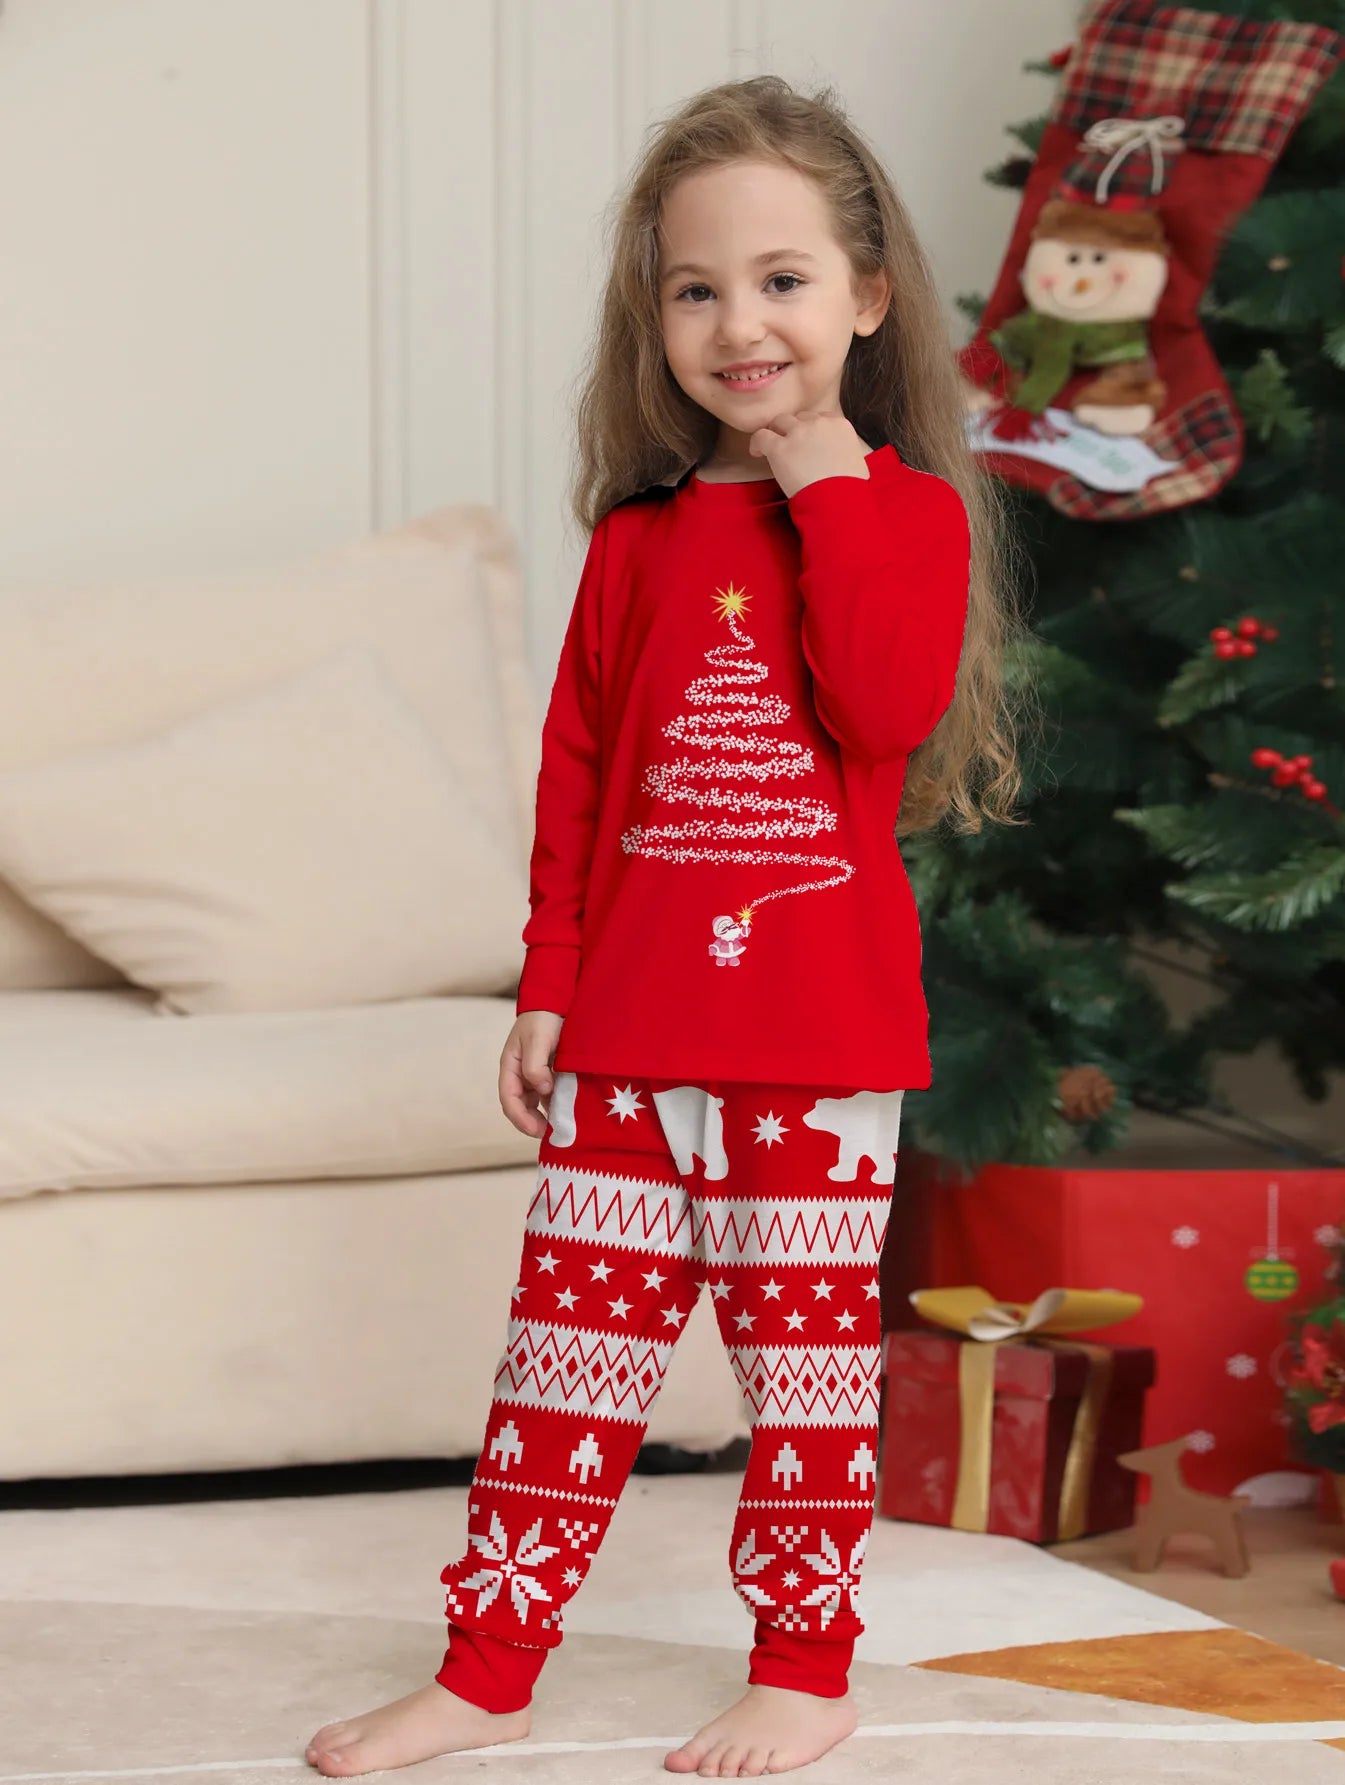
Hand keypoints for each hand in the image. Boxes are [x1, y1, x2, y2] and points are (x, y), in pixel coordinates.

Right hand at [500, 1009, 563, 1138]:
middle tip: (555, 1133)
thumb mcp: (537, 1040)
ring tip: (566, 1124)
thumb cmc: (542, 1019)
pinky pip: (552, 1093)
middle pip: (522, 1106)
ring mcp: (535, 1075)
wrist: (556, 1001)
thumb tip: (543, 1090)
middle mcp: (520, 1075)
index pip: (509, 1100)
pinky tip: (573, 1109)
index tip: (537, 1130)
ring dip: (549, 1114)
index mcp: (510, 1068)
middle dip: (535, 1122)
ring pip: (538, 1102)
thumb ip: (535, 1066)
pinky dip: (559, 1102)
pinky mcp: (550, 1073)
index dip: (521, 1119)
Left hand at [747, 407, 869, 497]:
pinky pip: (761, 436)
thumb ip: (843, 449)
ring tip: (772, 448)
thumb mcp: (856, 460)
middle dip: (794, 430)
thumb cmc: (850, 489)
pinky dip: (757, 443)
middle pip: (800, 418)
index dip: (811, 429)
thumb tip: (834, 456)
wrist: (838, 502)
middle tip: (789, 446)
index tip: (807, 442)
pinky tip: (757, 453)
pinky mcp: (780, 448)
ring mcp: (798, 433)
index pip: (820, 417)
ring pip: (780, 421)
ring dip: (776, 432)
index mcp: (840, 425)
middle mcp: (819, 423)